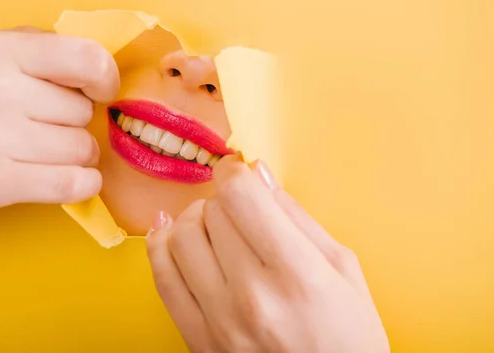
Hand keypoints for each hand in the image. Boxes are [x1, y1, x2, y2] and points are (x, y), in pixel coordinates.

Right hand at [0, 27, 118, 226]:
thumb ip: (23, 46)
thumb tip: (80, 59)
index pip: (84, 58)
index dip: (105, 77)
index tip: (101, 91)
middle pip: (82, 111)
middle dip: (74, 123)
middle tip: (49, 129)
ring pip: (82, 149)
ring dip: (76, 156)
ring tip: (48, 155)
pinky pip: (71, 185)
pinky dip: (82, 185)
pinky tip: (71, 180)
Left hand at [147, 156, 389, 352]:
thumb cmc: (348, 338)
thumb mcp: (344, 270)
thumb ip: (298, 217)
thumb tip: (259, 173)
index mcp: (298, 275)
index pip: (242, 197)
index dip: (235, 172)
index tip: (238, 171)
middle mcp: (253, 296)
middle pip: (213, 213)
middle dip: (224, 198)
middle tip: (238, 206)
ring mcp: (219, 320)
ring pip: (181, 236)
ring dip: (195, 218)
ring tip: (214, 224)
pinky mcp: (197, 337)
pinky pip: (161, 276)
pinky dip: (160, 244)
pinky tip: (170, 231)